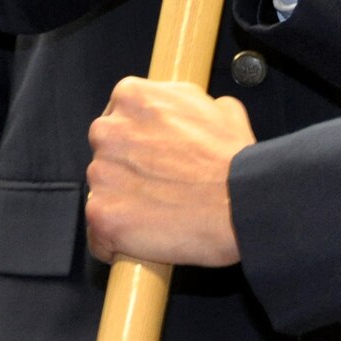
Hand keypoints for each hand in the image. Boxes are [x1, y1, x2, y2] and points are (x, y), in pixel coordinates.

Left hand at [86, 78, 253, 267]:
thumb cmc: (233, 161)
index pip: (117, 119)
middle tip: (158, 187)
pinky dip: (117, 243)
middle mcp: (107, 130)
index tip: (152, 158)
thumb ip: (186, 104)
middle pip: (104, 155)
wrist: (240, 203)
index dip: (137, 142)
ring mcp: (100, 174)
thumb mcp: (220, 108)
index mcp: (131, 97)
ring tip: (158, 215)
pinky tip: (145, 241)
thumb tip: (187, 114)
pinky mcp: (101, 215)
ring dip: (123, 206)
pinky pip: (99, 235)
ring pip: (101, 194)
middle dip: (125, 172)